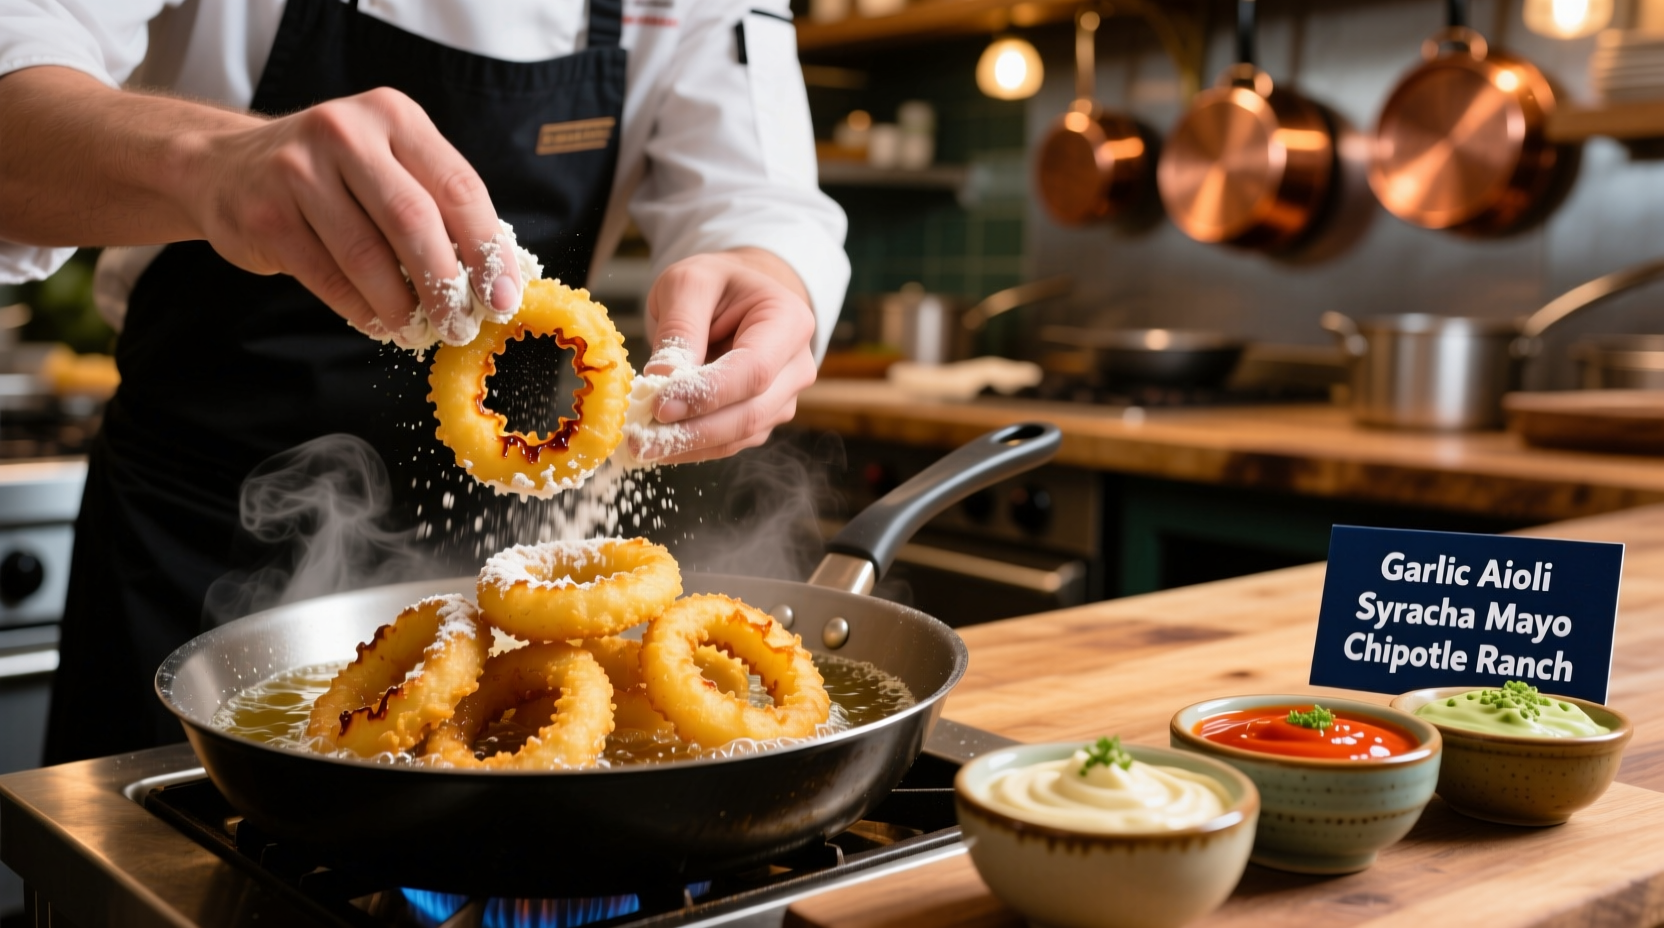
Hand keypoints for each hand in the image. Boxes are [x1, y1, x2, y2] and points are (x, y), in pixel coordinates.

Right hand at [183, 87, 520, 340]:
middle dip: (446, 285)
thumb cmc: (332, 177)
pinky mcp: (266, 215)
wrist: (225, 167)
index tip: (502, 296)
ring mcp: (298, 170)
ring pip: (369, 255)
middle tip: (461, 326)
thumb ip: (437, 207)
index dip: (488, 249)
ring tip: (419, 330)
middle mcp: (346, 132)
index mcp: (394, 117)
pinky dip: (362, 309)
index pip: (458, 187)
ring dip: (402, 306)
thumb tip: (496, 280)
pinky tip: (379, 323)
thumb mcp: (387, 166)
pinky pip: (328, 277)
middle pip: (414, 221)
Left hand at [639, 248, 817, 463]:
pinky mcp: (763, 419)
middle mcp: (796, 366)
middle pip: (751, 412)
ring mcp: (784, 397)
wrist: (735, 296)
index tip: (658, 407)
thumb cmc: (715, 284)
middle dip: (694, 431)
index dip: (707, 394)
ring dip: (689, 445)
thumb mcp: (689, 283)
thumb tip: (661, 381)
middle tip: (640, 440)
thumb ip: (680, 328)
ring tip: (640, 445)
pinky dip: (693, 448)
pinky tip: (658, 445)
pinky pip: (730, 442)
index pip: (753, 370)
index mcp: (789, 322)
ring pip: (740, 435)